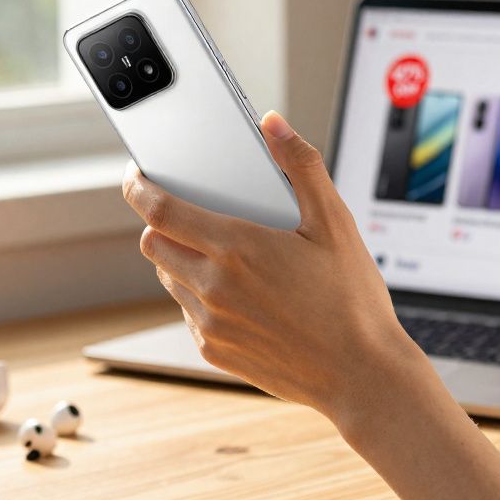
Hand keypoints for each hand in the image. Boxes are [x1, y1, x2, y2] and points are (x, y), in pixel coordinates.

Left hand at [121, 110, 426, 418]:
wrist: (361, 375)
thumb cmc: (352, 300)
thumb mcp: (335, 223)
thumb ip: (301, 165)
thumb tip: (273, 124)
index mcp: (237, 247)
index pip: (159, 209)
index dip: (138, 187)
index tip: (137, 176)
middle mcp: (213, 286)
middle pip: (152, 243)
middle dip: (160, 223)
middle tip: (190, 214)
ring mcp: (209, 323)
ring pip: (168, 279)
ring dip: (181, 260)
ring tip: (224, 256)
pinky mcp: (213, 351)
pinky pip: (187, 314)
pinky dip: (199, 297)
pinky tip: (240, 294)